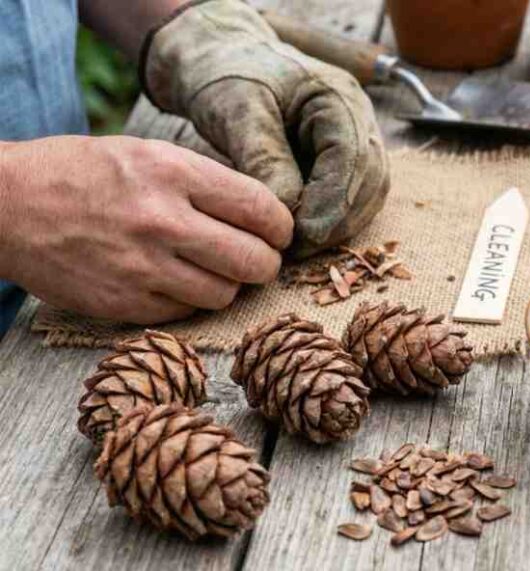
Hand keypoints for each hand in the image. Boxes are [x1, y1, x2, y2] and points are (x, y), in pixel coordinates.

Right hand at [0, 136, 293, 323]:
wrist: (5, 205)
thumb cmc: (81, 174)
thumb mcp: (145, 155)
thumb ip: (204, 182)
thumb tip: (264, 213)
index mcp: (172, 173)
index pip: (262, 209)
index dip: (282, 227)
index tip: (279, 232)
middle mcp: (162, 220)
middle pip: (255, 260)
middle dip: (266, 262)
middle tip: (257, 258)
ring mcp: (142, 267)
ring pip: (226, 293)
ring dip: (228, 285)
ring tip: (211, 269)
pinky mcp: (123, 303)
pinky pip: (187, 312)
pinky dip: (190, 301)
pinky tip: (174, 281)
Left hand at [143, 0, 388, 257]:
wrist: (220, 57)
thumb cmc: (226, 74)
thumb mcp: (238, 109)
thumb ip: (264, 157)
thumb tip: (287, 213)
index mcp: (338, 97)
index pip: (352, 156)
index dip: (334, 201)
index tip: (304, 234)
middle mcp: (358, 119)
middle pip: (370, 180)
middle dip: (339, 220)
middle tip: (299, 250)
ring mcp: (356, 139)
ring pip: (367, 195)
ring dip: (339, 226)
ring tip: (298, 248)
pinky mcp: (341, 160)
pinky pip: (351, 198)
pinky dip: (332, 221)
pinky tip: (302, 237)